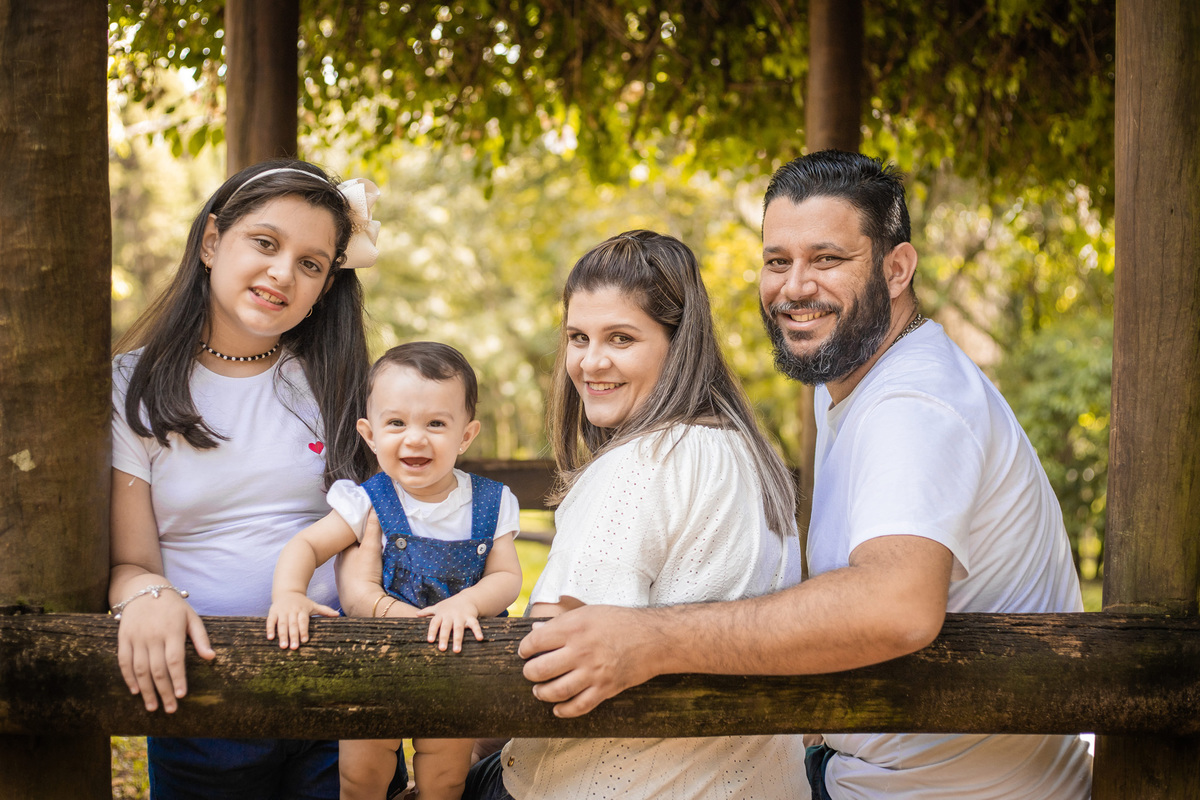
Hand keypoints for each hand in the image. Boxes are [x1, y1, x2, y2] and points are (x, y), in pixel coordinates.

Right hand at [116, 589, 214, 712]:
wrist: (144, 590)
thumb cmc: (173, 607)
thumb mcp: (191, 617)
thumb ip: (201, 638)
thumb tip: (211, 658)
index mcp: (172, 631)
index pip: (175, 660)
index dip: (178, 679)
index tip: (182, 695)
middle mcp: (153, 635)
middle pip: (157, 669)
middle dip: (164, 691)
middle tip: (170, 709)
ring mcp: (136, 637)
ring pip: (140, 669)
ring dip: (146, 690)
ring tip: (153, 706)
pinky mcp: (123, 638)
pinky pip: (124, 662)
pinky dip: (129, 678)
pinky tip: (136, 691)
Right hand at [266, 591, 338, 648]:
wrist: (287, 591)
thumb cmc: (302, 602)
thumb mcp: (313, 605)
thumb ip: (324, 610)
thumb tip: (338, 615)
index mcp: (302, 610)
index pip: (303, 621)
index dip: (304, 630)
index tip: (304, 640)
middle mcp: (292, 611)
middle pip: (293, 624)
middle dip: (293, 636)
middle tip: (294, 648)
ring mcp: (282, 611)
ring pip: (282, 624)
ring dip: (282, 635)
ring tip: (283, 647)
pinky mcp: (273, 612)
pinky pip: (270, 621)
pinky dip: (270, 629)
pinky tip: (270, 638)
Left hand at [333, 510, 384, 615]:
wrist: (362, 603)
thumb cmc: (364, 574)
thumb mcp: (371, 547)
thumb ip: (373, 527)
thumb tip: (373, 506)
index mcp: (343, 551)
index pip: (349, 536)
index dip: (357, 530)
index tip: (365, 525)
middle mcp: (340, 564)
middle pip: (351, 550)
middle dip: (360, 545)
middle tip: (373, 540)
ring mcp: (343, 577)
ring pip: (353, 563)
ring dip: (362, 560)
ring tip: (375, 557)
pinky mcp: (349, 588)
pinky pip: (356, 575)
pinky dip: (362, 572)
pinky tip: (371, 574)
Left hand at [416, 594, 482, 652]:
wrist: (467, 597)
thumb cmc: (450, 605)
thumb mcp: (438, 607)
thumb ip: (428, 611)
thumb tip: (416, 614)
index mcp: (441, 614)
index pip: (435, 623)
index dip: (432, 631)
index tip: (430, 641)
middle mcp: (451, 615)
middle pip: (446, 627)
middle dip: (444, 638)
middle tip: (442, 649)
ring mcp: (461, 616)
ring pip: (459, 628)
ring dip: (458, 639)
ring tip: (457, 651)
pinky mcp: (471, 617)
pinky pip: (475, 625)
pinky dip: (477, 631)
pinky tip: (480, 639)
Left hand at [518, 605, 661, 717]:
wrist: (653, 638)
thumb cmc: (620, 622)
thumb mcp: (588, 612)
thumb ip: (561, 622)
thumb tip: (535, 629)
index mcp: (574, 628)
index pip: (536, 641)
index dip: (525, 649)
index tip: (525, 652)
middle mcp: (580, 651)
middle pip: (540, 669)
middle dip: (530, 673)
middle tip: (530, 672)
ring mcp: (593, 672)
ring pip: (556, 691)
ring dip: (542, 693)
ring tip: (539, 690)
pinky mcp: (605, 689)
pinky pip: (578, 706)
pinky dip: (564, 711)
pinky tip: (558, 709)